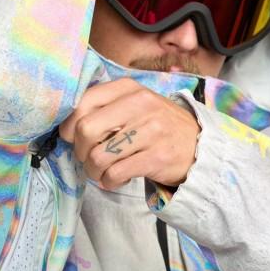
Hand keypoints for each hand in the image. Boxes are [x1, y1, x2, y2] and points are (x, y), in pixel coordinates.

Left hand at [58, 77, 199, 189]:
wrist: (200, 146)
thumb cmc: (160, 126)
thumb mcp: (137, 104)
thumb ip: (107, 107)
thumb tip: (70, 126)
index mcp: (130, 89)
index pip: (84, 101)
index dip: (70, 124)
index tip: (73, 137)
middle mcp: (140, 104)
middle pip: (86, 129)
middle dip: (80, 150)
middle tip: (88, 158)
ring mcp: (150, 131)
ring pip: (98, 156)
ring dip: (93, 170)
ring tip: (102, 172)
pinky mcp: (156, 157)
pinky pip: (115, 173)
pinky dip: (109, 181)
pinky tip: (116, 179)